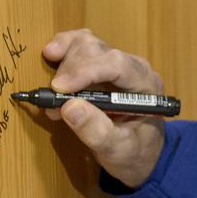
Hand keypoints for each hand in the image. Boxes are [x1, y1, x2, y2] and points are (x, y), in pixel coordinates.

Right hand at [41, 29, 166, 188]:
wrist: (139, 154)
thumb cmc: (134, 153)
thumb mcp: (119, 150)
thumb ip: (97, 131)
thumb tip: (69, 107)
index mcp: (145, 85)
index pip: (116, 64)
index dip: (85, 71)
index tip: (59, 88)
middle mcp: (133, 68)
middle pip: (97, 50)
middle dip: (70, 71)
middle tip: (53, 100)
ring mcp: (117, 63)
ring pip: (86, 44)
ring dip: (64, 61)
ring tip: (53, 91)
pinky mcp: (101, 64)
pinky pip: (80, 46)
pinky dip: (63, 50)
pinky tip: (51, 57)